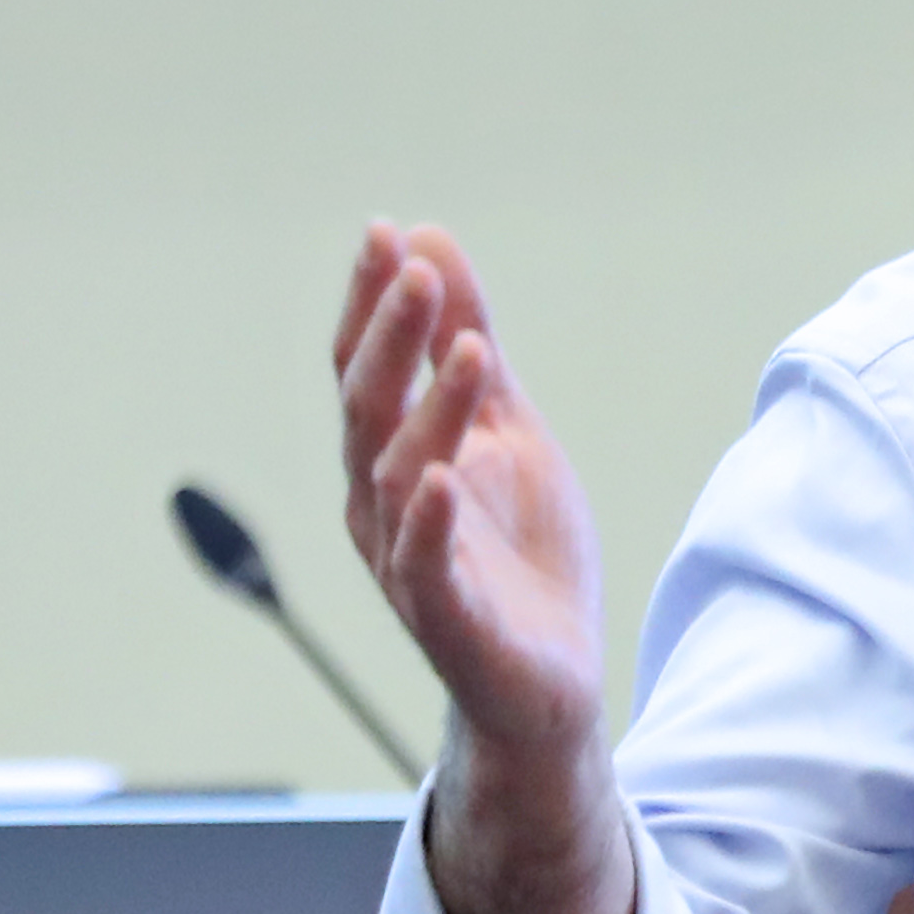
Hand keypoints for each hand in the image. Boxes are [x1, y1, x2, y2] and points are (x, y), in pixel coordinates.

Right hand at [337, 222, 607, 764]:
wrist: (549, 681)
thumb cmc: (519, 552)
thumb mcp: (507, 428)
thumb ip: (469, 344)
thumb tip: (431, 240)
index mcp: (390, 455)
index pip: (364, 366)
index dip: (372, 302)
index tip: (387, 233)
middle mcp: (380, 505)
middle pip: (367, 408)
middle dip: (389, 338)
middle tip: (417, 273)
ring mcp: (408, 562)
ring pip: (399, 475)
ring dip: (433, 410)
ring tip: (471, 351)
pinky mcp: (448, 619)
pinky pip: (425, 565)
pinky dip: (429, 520)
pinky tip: (441, 477)